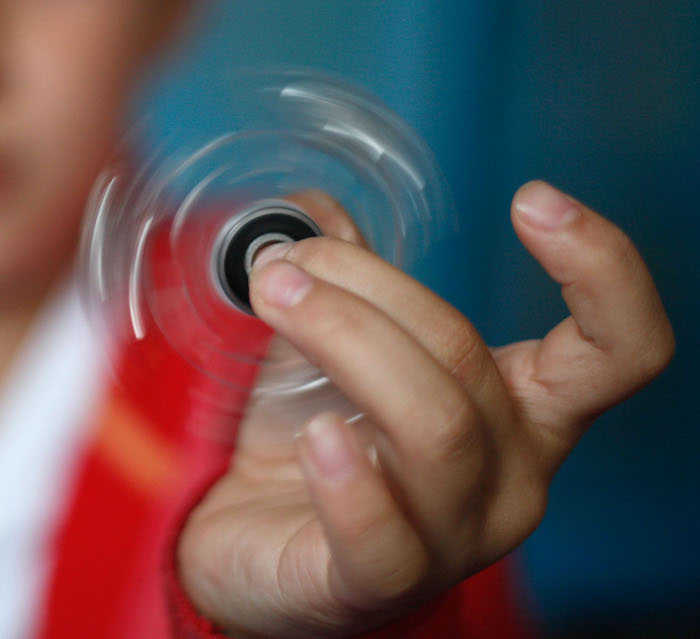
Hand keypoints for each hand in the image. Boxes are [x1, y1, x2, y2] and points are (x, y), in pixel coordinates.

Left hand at [178, 182, 673, 637]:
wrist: (263, 537)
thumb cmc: (320, 436)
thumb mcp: (341, 350)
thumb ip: (347, 284)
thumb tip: (319, 210)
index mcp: (521, 410)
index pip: (618, 349)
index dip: (602, 269)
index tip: (533, 199)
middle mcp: (511, 476)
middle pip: (469, 359)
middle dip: (369, 287)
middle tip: (290, 261)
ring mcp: (454, 539)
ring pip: (434, 426)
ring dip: (344, 337)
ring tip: (276, 297)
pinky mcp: (380, 584)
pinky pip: (383, 539)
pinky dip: (348, 479)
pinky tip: (314, 436)